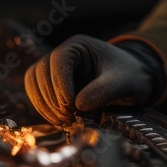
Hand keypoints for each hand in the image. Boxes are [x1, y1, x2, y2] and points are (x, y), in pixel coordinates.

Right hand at [24, 34, 153, 124]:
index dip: (60, 85)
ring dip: (44, 105)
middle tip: (68, 118)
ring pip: (34, 83)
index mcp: (79, 46)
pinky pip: (38, 94)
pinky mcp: (52, 84)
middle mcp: (63, 54)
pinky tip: (59, 120)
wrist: (133, 79)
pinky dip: (44, 108)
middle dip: (52, 98)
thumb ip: (103, 90)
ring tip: (63, 121)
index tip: (71, 107)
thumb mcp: (123, 82)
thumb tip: (78, 105)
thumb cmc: (129, 75)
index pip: (59, 60)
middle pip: (41, 72)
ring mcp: (55, 69)